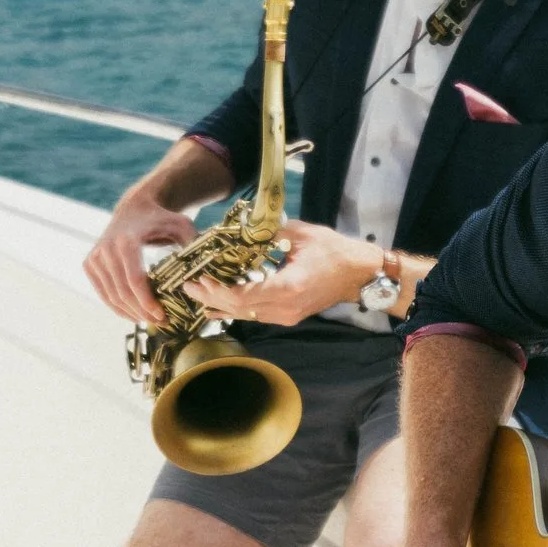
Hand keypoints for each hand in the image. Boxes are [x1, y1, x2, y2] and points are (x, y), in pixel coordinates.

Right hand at [83, 201, 198, 326]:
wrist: (134, 208)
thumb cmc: (162, 219)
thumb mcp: (181, 225)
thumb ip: (193, 245)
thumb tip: (201, 273)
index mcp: (127, 240)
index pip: (134, 279)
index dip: (147, 301)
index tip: (162, 316)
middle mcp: (106, 249)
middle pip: (123, 291)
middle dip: (142, 312)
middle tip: (161, 322)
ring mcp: (95, 257)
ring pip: (112, 296)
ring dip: (130, 313)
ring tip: (150, 321)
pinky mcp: (90, 264)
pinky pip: (103, 293)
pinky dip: (118, 307)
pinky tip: (135, 314)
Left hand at [183, 217, 381, 329]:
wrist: (359, 274)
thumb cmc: (334, 251)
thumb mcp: (301, 235)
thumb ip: (270, 234)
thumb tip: (243, 229)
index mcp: (287, 288)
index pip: (242, 296)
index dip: (217, 290)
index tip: (199, 278)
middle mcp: (284, 309)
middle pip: (238, 309)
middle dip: (211, 298)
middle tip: (188, 287)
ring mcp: (286, 316)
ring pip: (245, 314)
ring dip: (220, 305)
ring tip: (197, 296)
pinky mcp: (288, 316)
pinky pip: (255, 315)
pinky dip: (235, 309)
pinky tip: (217, 309)